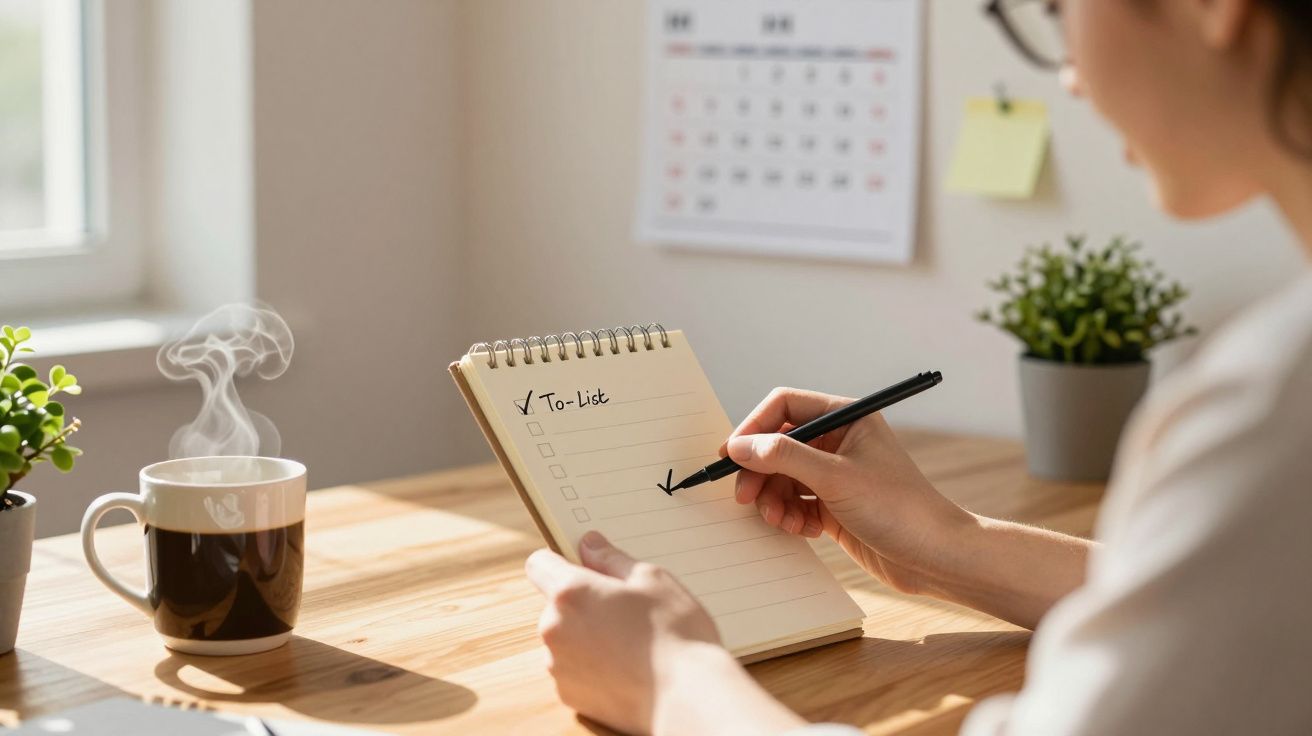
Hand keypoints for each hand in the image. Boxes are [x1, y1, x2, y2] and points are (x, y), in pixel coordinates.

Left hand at [526, 531, 803, 734]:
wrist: (688, 697)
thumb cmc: (676, 634)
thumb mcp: (652, 579)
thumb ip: (612, 559)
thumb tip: (589, 545)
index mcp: (570, 592)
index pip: (539, 564)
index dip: (561, 562)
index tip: (585, 568)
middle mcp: (553, 629)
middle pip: (556, 604)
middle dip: (583, 603)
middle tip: (625, 610)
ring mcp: (558, 666)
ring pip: (565, 638)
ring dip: (586, 636)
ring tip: (630, 644)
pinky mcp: (569, 695)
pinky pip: (573, 669)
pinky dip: (592, 667)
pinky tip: (626, 669)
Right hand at [724, 387, 970, 594]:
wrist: (935, 557)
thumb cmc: (899, 509)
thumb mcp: (836, 477)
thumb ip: (784, 457)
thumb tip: (739, 446)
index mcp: (846, 418)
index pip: (786, 406)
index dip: (754, 427)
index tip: (731, 454)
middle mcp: (839, 441)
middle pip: (778, 445)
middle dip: (760, 471)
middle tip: (745, 497)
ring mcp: (836, 474)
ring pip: (783, 477)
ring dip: (773, 499)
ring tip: (780, 519)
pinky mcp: (834, 505)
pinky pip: (795, 503)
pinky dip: (790, 516)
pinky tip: (801, 529)